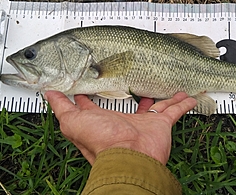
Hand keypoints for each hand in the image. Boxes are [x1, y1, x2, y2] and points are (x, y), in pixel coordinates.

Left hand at [44, 91, 196, 164]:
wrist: (129, 156)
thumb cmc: (101, 141)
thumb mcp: (73, 121)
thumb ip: (61, 106)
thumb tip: (48, 93)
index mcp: (101, 121)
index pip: (93, 105)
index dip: (90, 93)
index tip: (89, 81)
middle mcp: (122, 122)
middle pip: (127, 105)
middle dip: (130, 94)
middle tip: (131, 79)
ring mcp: (142, 124)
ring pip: (153, 106)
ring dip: (159, 97)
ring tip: (163, 87)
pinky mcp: (160, 126)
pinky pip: (174, 111)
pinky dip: (182, 104)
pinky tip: (188, 95)